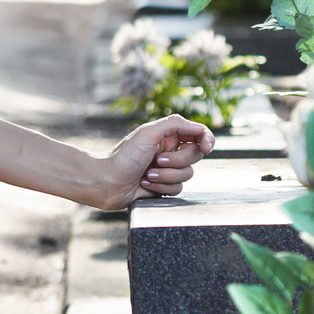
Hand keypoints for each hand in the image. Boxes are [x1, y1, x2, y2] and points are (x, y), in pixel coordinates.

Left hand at [97, 115, 214, 208]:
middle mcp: (170, 151)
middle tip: (157, 161)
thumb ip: (176, 124)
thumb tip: (200, 128)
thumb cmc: (124, 156)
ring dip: (167, 176)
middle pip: (195, 156)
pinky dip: (162, 187)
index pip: (198, 134)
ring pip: (187, 174)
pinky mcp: (164, 187)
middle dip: (177, 161)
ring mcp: (168, 169)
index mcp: (168, 135)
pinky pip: (178, 189)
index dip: (207, 140)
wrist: (106, 182)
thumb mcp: (149, 132)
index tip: (206, 148)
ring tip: (147, 175)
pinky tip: (145, 184)